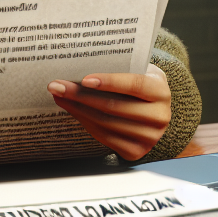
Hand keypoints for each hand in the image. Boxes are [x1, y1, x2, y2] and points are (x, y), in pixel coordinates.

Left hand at [47, 64, 171, 160]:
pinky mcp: (136, 151)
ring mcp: (149, 137)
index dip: (109, 81)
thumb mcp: (136, 72)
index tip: (84, 79)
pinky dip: (84, 122)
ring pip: (105, 123)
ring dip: (77, 109)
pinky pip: (104, 137)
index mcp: (161, 92)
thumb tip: (78, 64)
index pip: (135, 84)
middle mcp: (160, 116)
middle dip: (80, 95)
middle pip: (114, 107)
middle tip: (57, 86)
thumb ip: (117, 68)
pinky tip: (71, 110)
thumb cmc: (137, 85)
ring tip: (59, 96)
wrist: (151, 111)